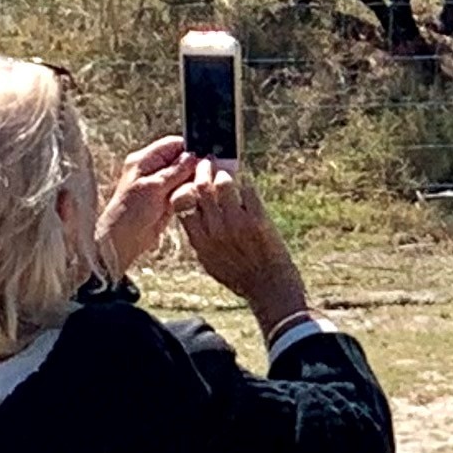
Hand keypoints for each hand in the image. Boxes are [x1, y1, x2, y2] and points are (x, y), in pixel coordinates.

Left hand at [93, 136, 192, 278]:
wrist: (124, 239)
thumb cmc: (130, 212)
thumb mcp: (154, 187)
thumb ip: (175, 171)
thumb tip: (193, 156)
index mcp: (144, 160)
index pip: (172, 144)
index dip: (190, 149)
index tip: (206, 155)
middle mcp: (152, 170)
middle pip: (180, 160)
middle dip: (194, 166)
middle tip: (207, 173)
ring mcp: (159, 185)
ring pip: (184, 176)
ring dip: (193, 182)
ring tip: (200, 187)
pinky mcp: (165, 200)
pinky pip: (183, 191)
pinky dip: (190, 193)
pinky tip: (195, 197)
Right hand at [172, 162, 310, 329]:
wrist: (269, 289)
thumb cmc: (240, 277)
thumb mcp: (210, 262)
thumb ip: (200, 239)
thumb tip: (193, 214)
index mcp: (201, 242)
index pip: (182, 205)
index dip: (185, 187)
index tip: (190, 179)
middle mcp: (216, 231)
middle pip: (202, 189)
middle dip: (203, 171)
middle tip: (207, 163)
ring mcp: (237, 225)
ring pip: (224, 184)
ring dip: (226, 174)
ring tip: (228, 173)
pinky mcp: (259, 221)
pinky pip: (248, 191)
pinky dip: (246, 184)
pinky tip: (247, 184)